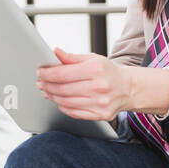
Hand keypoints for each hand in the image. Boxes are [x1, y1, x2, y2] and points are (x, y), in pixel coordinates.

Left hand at [36, 48, 168, 120]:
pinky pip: (75, 113)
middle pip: (63, 89)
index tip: (39, 72)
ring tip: (46, 91)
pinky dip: (63, 107)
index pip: (63, 73)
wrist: (128, 88)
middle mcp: (100, 87)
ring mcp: (101, 103)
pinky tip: (59, 101)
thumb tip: (55, 52)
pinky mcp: (101, 115)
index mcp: (96, 69)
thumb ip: (72, 57)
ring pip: (67, 102)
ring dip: (52, 97)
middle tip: (40, 83)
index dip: (48, 74)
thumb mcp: (93, 59)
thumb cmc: (108, 72)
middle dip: (47, 86)